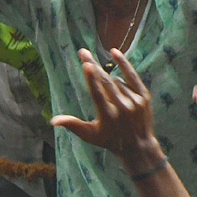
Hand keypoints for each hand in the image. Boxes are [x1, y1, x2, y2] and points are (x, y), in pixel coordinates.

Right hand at [52, 48, 163, 172]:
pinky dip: (124, 65)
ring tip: (102, 83)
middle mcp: (122, 107)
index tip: (86, 65)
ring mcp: (134, 101)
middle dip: (93, 65)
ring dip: (106, 78)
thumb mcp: (89, 135)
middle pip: (105, 82)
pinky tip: (114, 53)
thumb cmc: (109, 140)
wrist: (138, 145)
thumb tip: (52, 120)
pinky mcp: (144, 96)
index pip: (98, 94)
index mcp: (108, 117)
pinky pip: (132, 76)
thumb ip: (72, 125)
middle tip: (82, 52)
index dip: (92, 79)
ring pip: (116, 81)